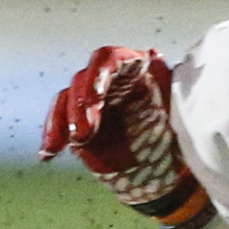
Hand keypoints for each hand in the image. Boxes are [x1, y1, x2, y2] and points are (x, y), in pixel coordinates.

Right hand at [40, 46, 213, 228]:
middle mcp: (112, 82)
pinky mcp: (82, 123)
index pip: (112, 58)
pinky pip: (61, 123)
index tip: (97, 95)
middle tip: (85, 131)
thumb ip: (165, 83)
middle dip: (81, 103)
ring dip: (65, 119)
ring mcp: (95, 102)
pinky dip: (54, 136)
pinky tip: (48, 153)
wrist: (173, 175)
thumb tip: (153, 53)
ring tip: (76, 141)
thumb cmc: (181, 137)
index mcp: (137, 71)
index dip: (101, 71)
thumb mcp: (178, 109)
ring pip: (68, 99)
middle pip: (84, 78)